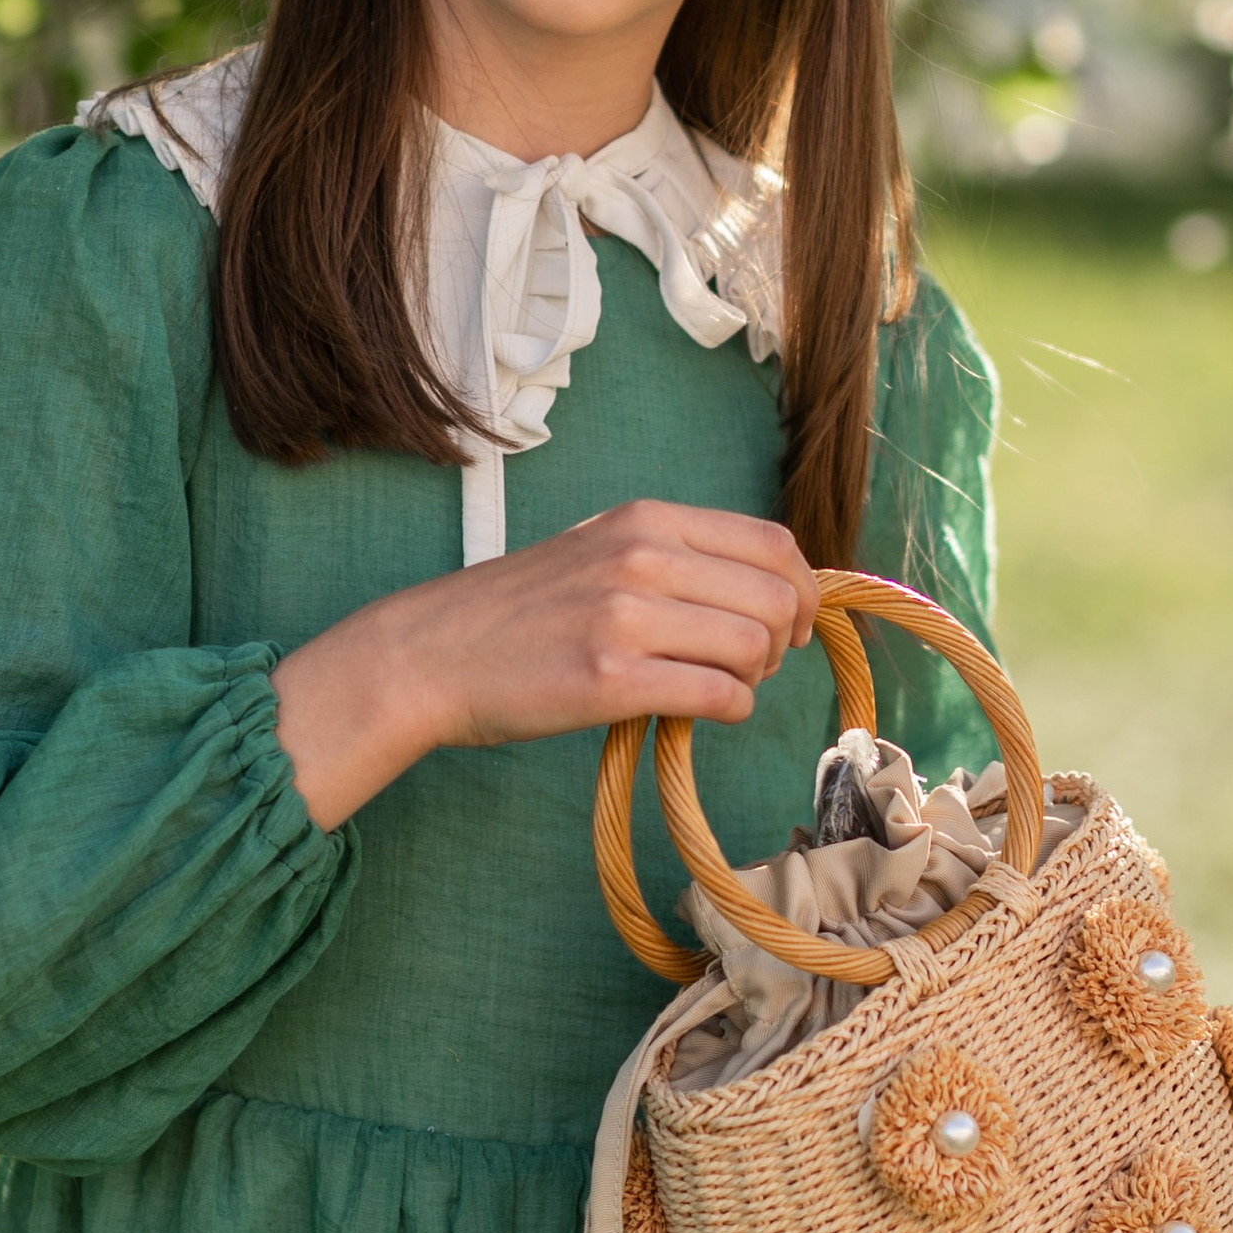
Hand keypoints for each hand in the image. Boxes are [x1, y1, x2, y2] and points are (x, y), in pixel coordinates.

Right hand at [271, 497, 819, 825]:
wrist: (430, 654)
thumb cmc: (519, 611)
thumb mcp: (599, 550)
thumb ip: (672, 558)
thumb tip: (763, 588)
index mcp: (646, 520)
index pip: (771, 543)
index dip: (802, 589)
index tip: (793, 622)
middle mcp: (643, 557)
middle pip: (774, 597)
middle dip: (783, 640)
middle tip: (754, 664)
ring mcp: (627, 618)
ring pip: (754, 648)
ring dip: (754, 678)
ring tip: (718, 686)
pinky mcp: (611, 680)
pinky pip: (718, 696)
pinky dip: (728, 710)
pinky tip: (702, 712)